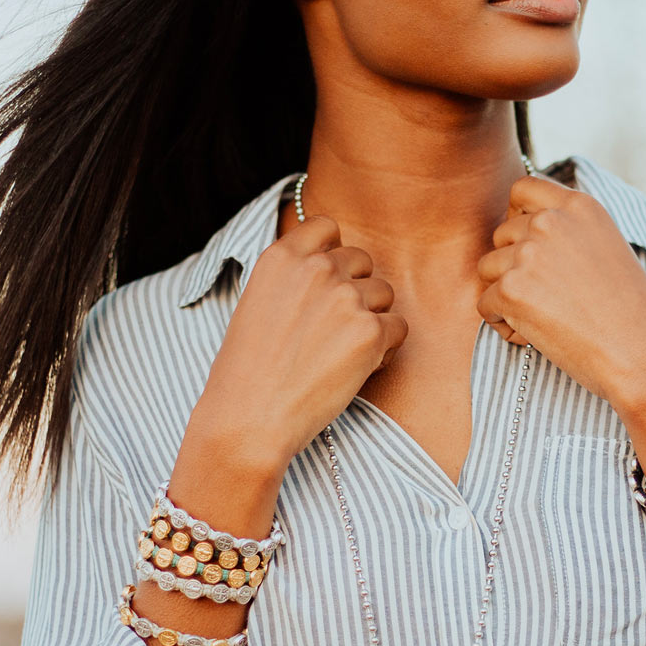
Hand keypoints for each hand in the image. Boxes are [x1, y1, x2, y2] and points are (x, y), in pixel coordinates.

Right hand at [183, 214, 408, 473]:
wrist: (250, 418)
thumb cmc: (248, 370)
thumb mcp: (256, 302)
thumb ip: (293, 277)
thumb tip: (329, 266)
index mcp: (282, 256)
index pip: (327, 227)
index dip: (332, 253)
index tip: (325, 280)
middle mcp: (317, 268)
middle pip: (362, 260)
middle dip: (355, 289)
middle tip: (331, 328)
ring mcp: (347, 298)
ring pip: (384, 294)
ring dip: (371, 318)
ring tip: (340, 351)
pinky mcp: (371, 332)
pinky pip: (397, 328)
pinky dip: (384, 348)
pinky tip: (354, 367)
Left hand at [474, 173, 645, 409]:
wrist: (642, 352)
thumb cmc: (629, 311)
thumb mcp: (605, 247)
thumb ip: (567, 231)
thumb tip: (524, 232)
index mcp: (579, 205)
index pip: (522, 189)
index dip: (516, 217)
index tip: (527, 244)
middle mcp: (551, 221)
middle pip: (501, 234)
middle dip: (512, 265)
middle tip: (546, 297)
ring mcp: (528, 253)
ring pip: (488, 269)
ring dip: (505, 295)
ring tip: (543, 318)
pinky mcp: (512, 289)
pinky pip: (485, 305)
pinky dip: (503, 324)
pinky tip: (535, 336)